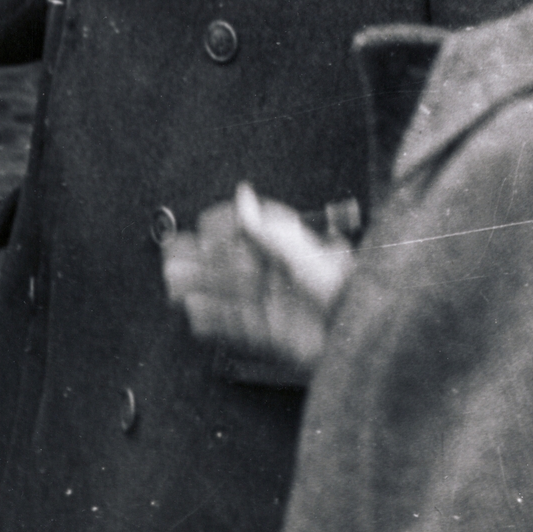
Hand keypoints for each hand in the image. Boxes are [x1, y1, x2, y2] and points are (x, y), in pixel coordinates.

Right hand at [162, 183, 355, 374]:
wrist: (360, 334)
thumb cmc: (345, 288)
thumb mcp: (302, 251)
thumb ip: (266, 228)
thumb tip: (244, 196)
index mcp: (290, 249)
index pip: (247, 233)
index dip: (221, 230)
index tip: (200, 228)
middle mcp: (280, 277)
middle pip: (231, 266)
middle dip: (201, 262)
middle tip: (172, 256)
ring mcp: (276, 306)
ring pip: (228, 295)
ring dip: (199, 289)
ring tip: (173, 283)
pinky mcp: (275, 335)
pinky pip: (238, 326)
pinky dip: (214, 320)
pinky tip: (195, 314)